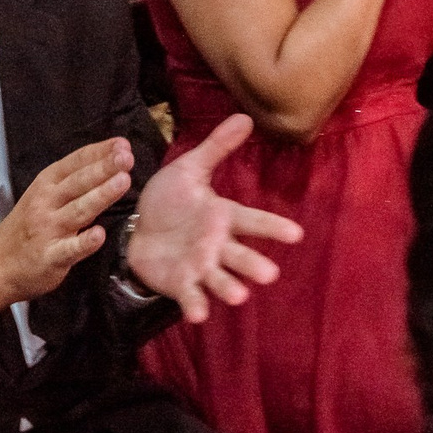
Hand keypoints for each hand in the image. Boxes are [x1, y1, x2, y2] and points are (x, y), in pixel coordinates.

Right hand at [0, 137, 134, 326]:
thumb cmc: (27, 227)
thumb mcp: (43, 196)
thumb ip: (73, 182)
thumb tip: (110, 163)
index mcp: (46, 184)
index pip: (75, 162)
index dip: (99, 152)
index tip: (123, 145)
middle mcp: (46, 202)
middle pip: (78, 182)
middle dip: (103, 168)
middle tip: (126, 157)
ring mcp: (48, 230)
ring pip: (78, 210)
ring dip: (101, 195)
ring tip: (123, 182)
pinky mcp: (50, 257)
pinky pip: (70, 249)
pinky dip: (84, 242)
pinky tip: (99, 235)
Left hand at [125, 114, 303, 323]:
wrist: (137, 228)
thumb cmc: (170, 200)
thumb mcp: (190, 169)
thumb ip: (217, 147)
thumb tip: (245, 116)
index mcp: (223, 217)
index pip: (253, 222)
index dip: (273, 228)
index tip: (295, 234)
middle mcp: (217, 245)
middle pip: (240, 256)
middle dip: (253, 265)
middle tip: (269, 274)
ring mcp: (201, 267)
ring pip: (220, 279)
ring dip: (229, 288)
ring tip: (239, 297)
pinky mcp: (181, 284)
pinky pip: (190, 296)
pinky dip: (195, 305)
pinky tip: (197, 315)